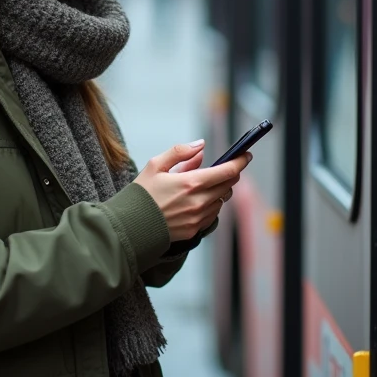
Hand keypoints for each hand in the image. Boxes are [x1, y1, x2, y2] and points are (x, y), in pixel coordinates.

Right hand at [133, 140, 250, 240]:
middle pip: (229, 185)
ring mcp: (199, 217)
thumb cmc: (141, 195)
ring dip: (219, 190)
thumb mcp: (156, 165)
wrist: (130, 226)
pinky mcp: (195, 230)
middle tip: (224, 167)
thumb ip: (181, 152)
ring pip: (222, 200)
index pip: (228, 171)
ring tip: (202, 185)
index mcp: (191, 182)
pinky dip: (211, 204)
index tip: (246, 155)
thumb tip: (200, 145)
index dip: (240, 161)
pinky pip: (213, 214)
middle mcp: (199, 201)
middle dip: (230, 174)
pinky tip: (197, 200)